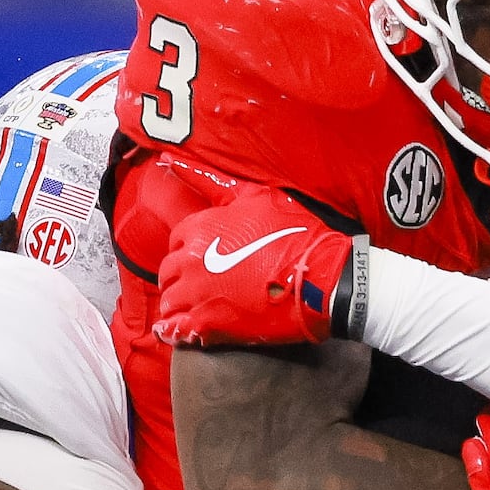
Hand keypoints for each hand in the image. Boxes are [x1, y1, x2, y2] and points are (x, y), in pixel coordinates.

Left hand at [152, 188, 359, 348]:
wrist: (321, 279)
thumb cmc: (294, 234)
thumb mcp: (257, 196)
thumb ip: (215, 182)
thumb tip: (174, 159)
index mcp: (199, 228)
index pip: (176, 239)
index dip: (189, 247)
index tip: (203, 255)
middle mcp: (189, 261)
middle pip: (168, 271)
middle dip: (180, 275)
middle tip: (200, 282)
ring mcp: (196, 296)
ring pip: (169, 301)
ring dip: (178, 302)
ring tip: (195, 306)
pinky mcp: (208, 326)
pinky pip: (174, 331)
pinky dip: (172, 331)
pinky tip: (176, 330)